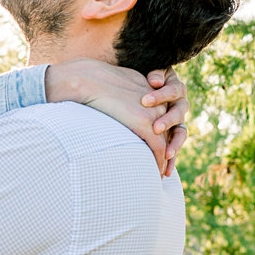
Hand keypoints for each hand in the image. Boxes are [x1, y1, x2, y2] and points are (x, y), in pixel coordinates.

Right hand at [45, 61, 189, 177]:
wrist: (87, 80)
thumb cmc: (92, 83)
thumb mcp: (116, 87)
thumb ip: (124, 97)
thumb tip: (115, 105)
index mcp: (150, 92)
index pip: (160, 118)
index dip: (160, 135)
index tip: (157, 151)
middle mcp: (157, 102)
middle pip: (166, 131)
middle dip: (166, 150)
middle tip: (165, 168)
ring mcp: (154, 113)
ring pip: (166, 142)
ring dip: (165, 160)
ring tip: (160, 174)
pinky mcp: (146, 124)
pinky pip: (158, 147)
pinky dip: (159, 161)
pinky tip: (157, 173)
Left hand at [144, 67, 188, 178]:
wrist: (137, 87)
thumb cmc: (140, 78)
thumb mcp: (149, 72)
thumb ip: (155, 74)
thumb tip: (155, 80)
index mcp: (175, 87)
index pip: (173, 91)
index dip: (161, 96)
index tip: (144, 101)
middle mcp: (179, 105)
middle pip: (179, 112)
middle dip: (168, 121)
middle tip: (156, 128)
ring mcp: (177, 121)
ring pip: (180, 133)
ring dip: (174, 144)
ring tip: (166, 154)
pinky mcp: (171, 135)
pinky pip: (173, 147)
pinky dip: (170, 159)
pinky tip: (166, 172)